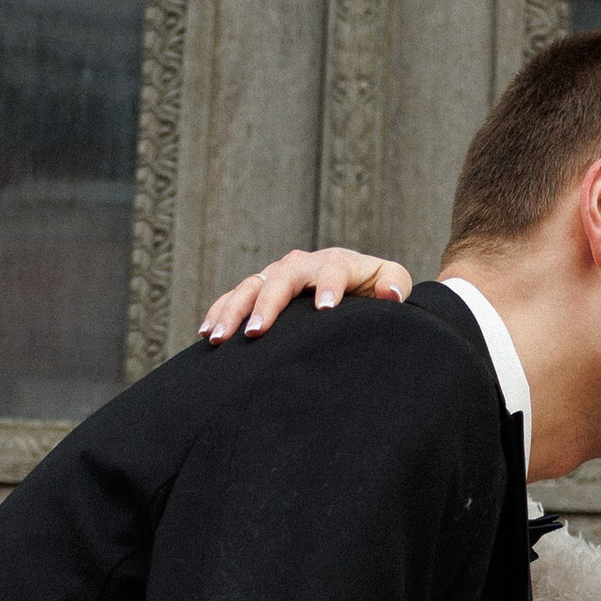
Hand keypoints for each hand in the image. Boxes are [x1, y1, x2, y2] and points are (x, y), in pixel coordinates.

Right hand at [199, 248, 411, 339]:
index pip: (332, 269)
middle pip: (282, 277)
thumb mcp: (390, 283)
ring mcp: (278, 275)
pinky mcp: (260, 289)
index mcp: (338, 262)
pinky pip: (234, 297)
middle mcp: (303, 265)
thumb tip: (390, 294)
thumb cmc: (373, 290)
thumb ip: (394, 283)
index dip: (328, 285)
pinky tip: (206, 334)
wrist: (351, 286)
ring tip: (219, 338)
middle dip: (268, 303)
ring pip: (252, 286)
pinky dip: (219, 312)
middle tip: (258, 332)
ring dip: (233, 310)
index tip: (325, 310)